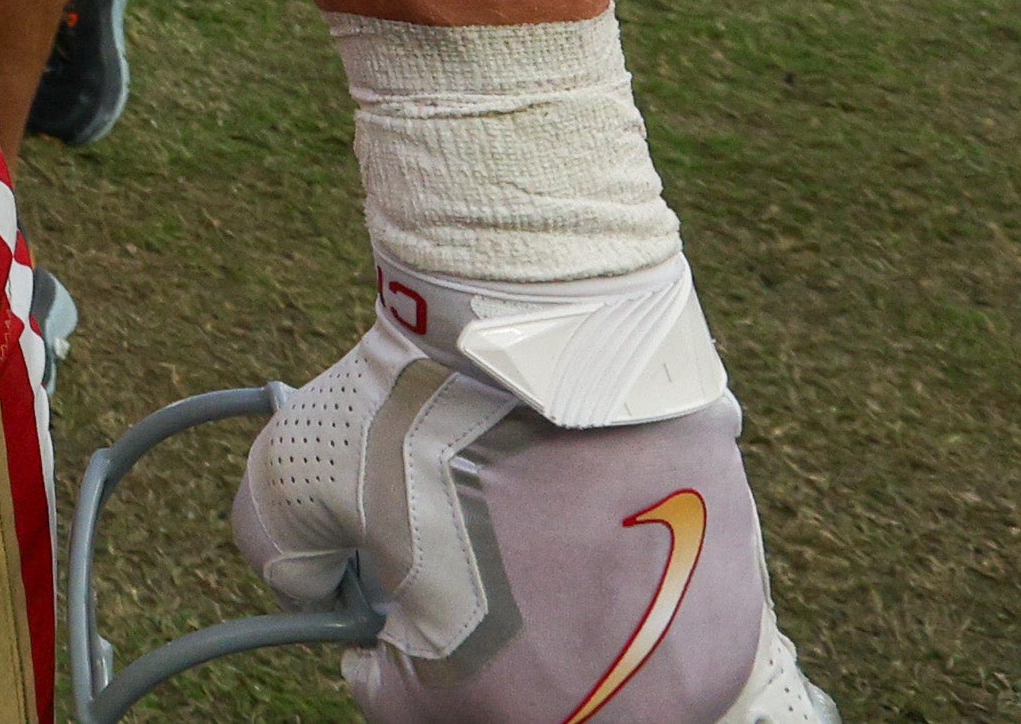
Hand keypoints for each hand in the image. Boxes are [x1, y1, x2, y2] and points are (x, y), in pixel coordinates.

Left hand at [233, 274, 830, 723]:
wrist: (564, 334)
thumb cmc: (434, 412)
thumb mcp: (295, 477)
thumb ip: (283, 556)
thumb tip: (309, 584)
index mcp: (489, 706)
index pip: (406, 709)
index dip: (382, 649)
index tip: (384, 603)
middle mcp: (599, 714)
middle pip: (513, 699)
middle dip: (478, 642)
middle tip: (467, 564)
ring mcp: (682, 677)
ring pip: (601, 677)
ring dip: (563, 626)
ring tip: (537, 541)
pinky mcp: (737, 624)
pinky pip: (669, 639)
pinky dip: (635, 600)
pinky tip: (601, 532)